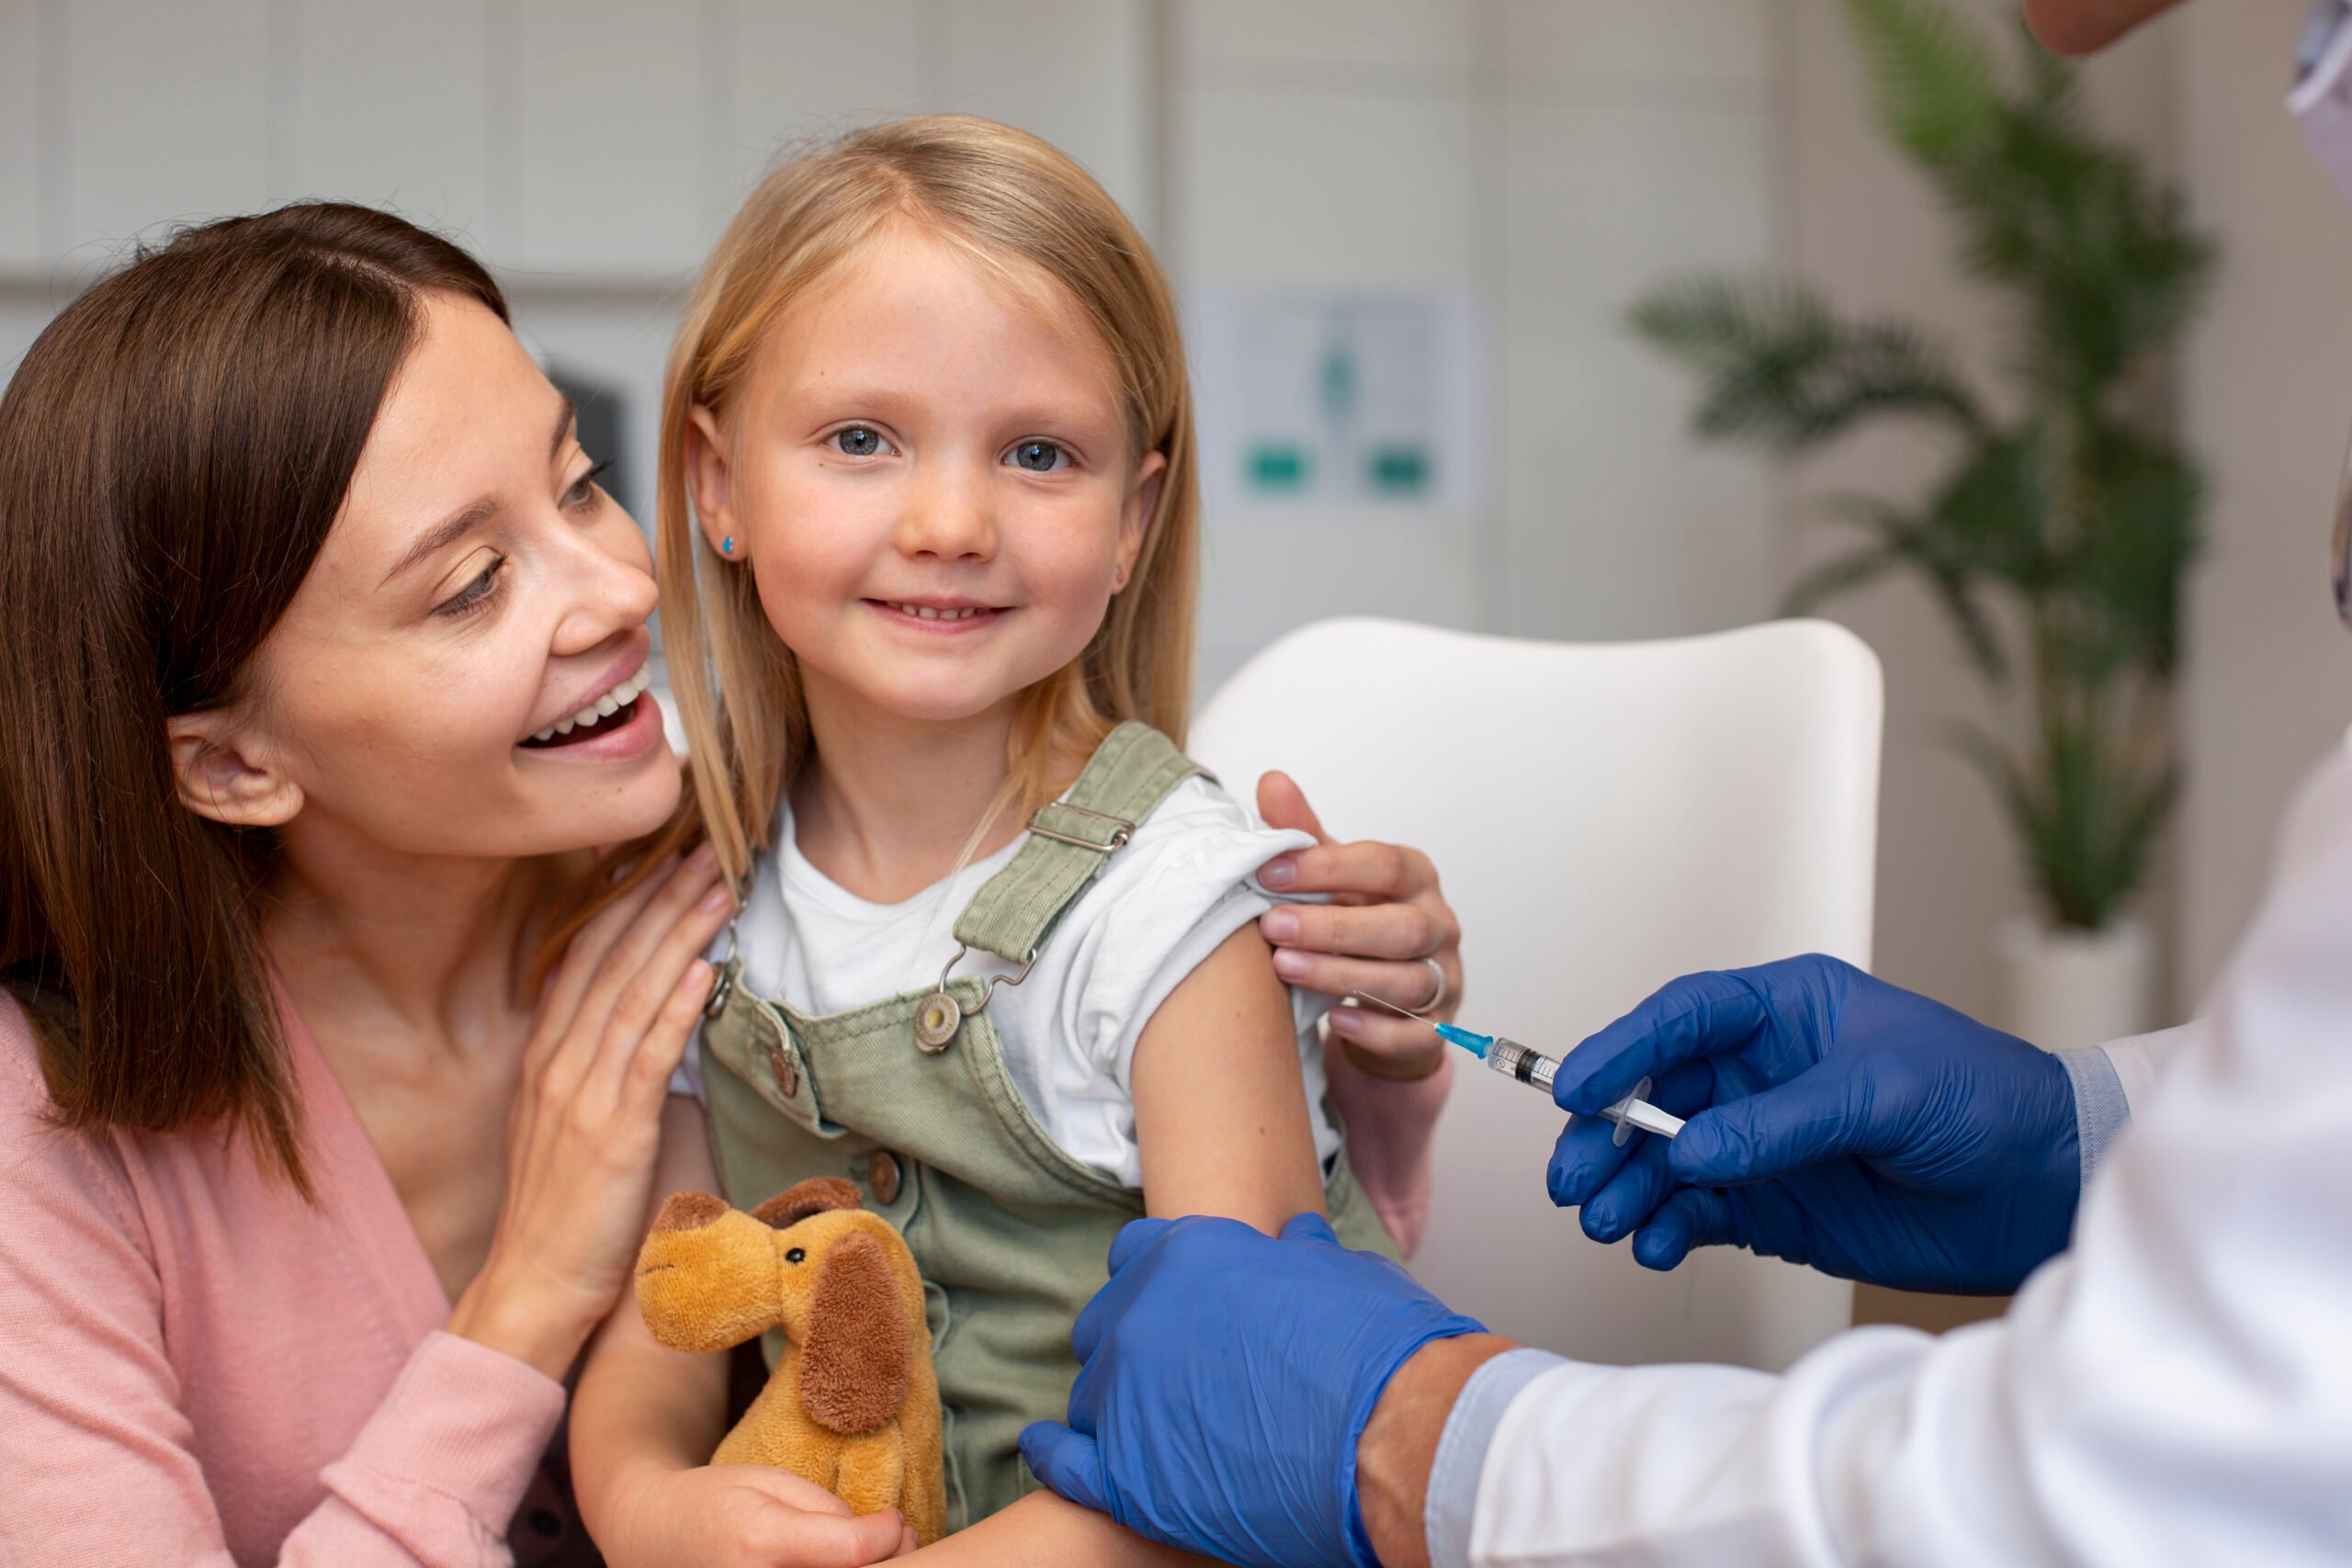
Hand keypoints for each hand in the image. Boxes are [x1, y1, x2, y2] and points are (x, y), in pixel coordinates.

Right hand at [448, 847, 733, 1377]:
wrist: (533, 1282)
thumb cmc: (562, 1210)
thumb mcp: (563, 1123)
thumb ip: (589, 1068)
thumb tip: (630, 1018)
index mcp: (545, 1055)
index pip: (586, 958)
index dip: (626, 902)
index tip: (664, 856)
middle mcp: (557, 1063)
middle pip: (611, 961)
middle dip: (659, 898)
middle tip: (706, 847)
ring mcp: (580, 1096)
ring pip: (634, 995)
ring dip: (678, 935)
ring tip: (717, 886)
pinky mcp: (611, 1132)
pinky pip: (645, 1057)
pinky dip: (674, 1008)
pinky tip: (702, 969)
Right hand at [597, 1462, 915, 1566]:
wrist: (652, 1537)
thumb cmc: (714, 1501)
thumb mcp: (769, 1480)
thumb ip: (824, 1509)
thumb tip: (872, 1539)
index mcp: (760, 1541)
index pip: (852, 1551)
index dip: (887, 1533)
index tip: (894, 1519)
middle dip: (886, 1562)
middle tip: (900, 1540)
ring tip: (870, 1555)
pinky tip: (839, 1567)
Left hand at [1019, 1213, 1482, 1567]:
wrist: (1394, 1432)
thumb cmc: (1380, 1348)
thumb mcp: (1340, 1273)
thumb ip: (1300, 1256)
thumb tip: (1296, 1238)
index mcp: (1186, 1254)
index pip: (1136, 1255)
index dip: (1156, 1282)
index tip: (1176, 1308)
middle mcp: (1141, 1317)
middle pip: (1105, 1327)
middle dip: (1131, 1345)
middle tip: (1174, 1374)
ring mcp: (1127, 1398)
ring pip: (1092, 1395)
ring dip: (1116, 1405)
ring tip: (1158, 1428)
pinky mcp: (1129, 1475)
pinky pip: (1067, 1461)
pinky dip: (1058, 1455)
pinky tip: (1053, 1450)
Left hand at [1255, 771, 1462, 1073]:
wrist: (1382, 998)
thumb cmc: (1354, 923)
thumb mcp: (1330, 878)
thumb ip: (1303, 834)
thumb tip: (1272, 781)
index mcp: (1415, 878)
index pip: (1383, 865)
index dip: (1327, 868)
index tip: (1268, 872)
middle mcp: (1438, 925)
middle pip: (1402, 926)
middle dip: (1334, 926)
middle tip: (1272, 925)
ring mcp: (1444, 979)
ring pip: (1407, 981)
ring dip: (1343, 973)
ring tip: (1285, 967)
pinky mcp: (1434, 1029)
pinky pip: (1414, 1034)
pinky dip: (1376, 1029)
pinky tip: (1334, 1020)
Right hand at [1547, 955, 2081, 1293]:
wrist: (2045, 1190)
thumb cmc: (1985, 1102)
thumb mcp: (1885, 1092)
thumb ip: (1781, 1122)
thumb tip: (1688, 1152)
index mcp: (1785, 1012)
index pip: (1680, 1020)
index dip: (1619, 1050)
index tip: (1573, 1090)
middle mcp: (1760, 1073)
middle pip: (1652, 1095)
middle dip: (1604, 1135)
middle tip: (1573, 1179)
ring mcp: (1761, 1142)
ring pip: (1663, 1161)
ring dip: (1626, 1189)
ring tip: (1603, 1222)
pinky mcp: (1773, 1207)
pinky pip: (1698, 1214)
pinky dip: (1668, 1231)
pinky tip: (1657, 1247)